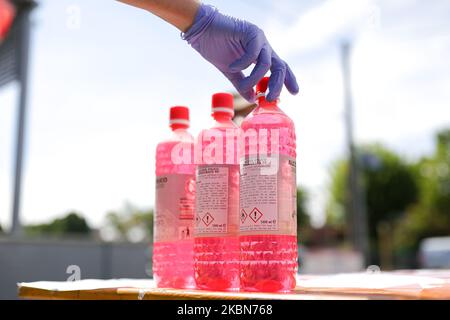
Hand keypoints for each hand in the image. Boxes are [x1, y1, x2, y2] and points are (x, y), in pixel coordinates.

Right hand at [183, 4, 298, 101]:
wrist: (201, 31)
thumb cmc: (215, 48)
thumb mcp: (230, 72)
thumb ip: (242, 84)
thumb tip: (252, 99)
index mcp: (261, 55)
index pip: (279, 68)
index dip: (288, 80)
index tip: (295, 92)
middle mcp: (263, 46)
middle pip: (279, 66)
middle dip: (278, 84)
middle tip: (272, 98)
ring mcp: (258, 38)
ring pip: (266, 62)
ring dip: (256, 78)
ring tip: (245, 86)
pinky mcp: (251, 32)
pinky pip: (254, 52)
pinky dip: (244, 63)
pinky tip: (232, 67)